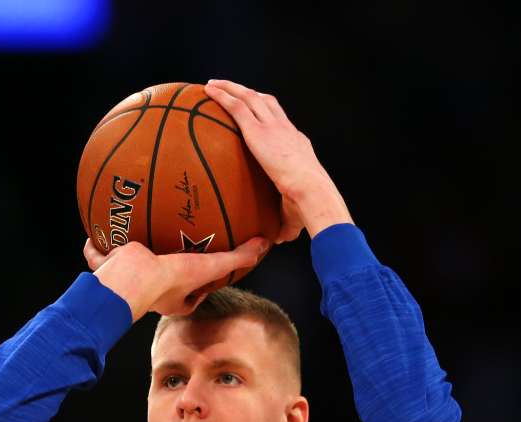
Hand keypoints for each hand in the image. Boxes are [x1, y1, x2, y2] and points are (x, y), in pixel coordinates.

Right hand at [84, 235, 270, 320]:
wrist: (130, 280)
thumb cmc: (170, 279)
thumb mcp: (209, 266)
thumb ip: (235, 258)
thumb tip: (264, 245)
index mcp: (174, 297)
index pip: (193, 289)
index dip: (200, 277)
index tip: (204, 262)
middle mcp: (151, 292)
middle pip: (159, 275)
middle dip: (161, 262)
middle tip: (168, 245)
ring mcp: (127, 281)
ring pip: (126, 265)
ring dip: (126, 253)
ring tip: (129, 233)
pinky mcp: (108, 269)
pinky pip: (100, 256)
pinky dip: (95, 248)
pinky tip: (94, 233)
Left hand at [203, 80, 353, 240]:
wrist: (311, 191)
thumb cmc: (307, 206)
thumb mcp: (293, 214)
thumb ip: (283, 223)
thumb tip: (277, 238)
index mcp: (297, 145)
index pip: (282, 125)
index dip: (270, 117)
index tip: (258, 115)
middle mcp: (286, 130)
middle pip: (266, 102)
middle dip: (250, 94)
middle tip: (235, 91)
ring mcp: (272, 127)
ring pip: (250, 97)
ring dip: (232, 88)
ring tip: (215, 85)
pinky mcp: (259, 130)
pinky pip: (237, 106)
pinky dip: (224, 95)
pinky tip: (209, 91)